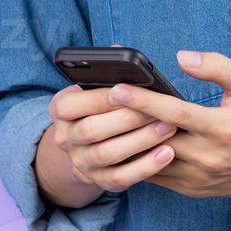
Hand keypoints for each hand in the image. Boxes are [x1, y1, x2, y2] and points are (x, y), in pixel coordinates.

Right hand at [47, 83, 179, 192]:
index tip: (126, 89)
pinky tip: (168, 153)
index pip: (71, 104)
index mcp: (60, 109)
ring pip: (108, 154)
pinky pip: (122, 178)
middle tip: (160, 109)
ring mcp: (81, 163)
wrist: (91, 145)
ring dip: (141, 140)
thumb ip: (107, 70)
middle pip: (92, 131)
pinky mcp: (100, 182)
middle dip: (128, 118)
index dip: (99, 98)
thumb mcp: (96, 86)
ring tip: (170, 127)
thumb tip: (119, 49)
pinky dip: (146, 166)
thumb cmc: (103, 105)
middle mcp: (65, 139)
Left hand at [106, 49, 230, 198]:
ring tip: (107, 124)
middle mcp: (210, 157)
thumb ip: (217, 67)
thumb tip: (182, 58)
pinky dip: (142, 161)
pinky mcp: (196, 191)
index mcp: (223, 128)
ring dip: (129, 144)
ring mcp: (201, 179)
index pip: (173, 113)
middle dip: (125, 121)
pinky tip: (128, 144)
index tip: (116, 88)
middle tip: (100, 104)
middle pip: (155, 139)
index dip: (142, 100)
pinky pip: (159, 177)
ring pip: (152, 163)